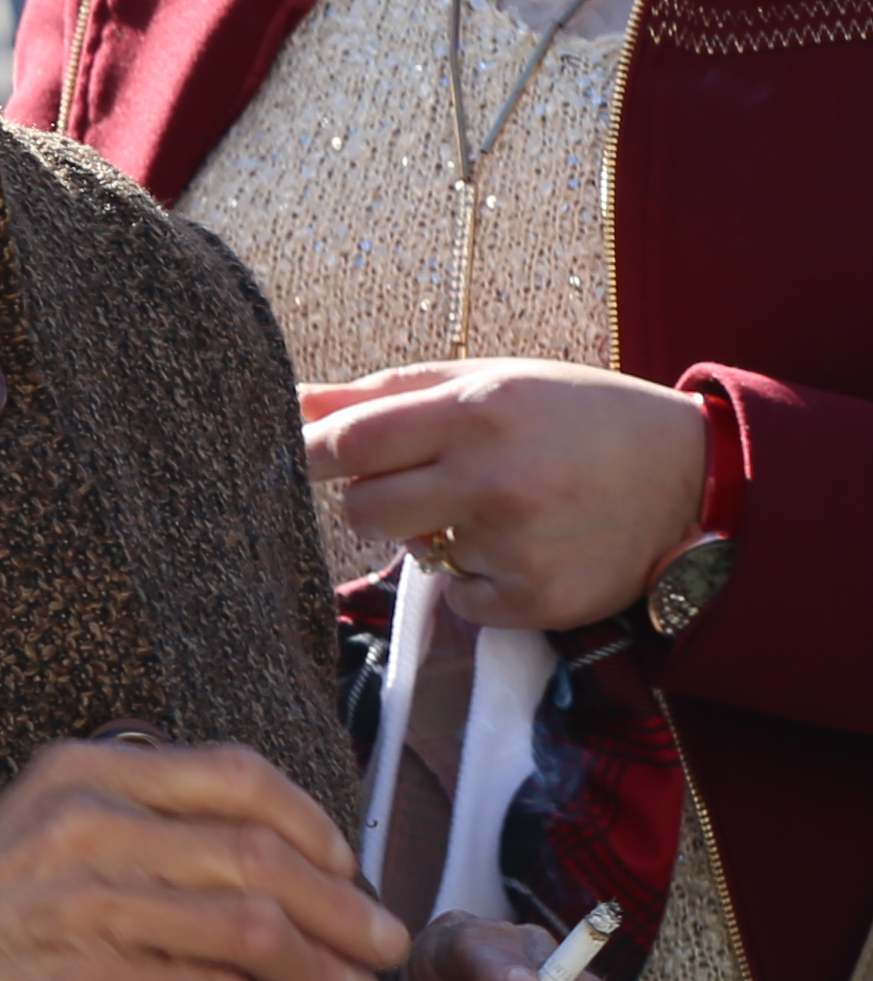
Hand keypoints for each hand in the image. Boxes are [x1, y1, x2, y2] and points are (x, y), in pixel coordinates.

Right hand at [0, 737, 410, 980]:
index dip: (314, 825)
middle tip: (379, 945)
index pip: (235, 776)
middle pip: (260, 857)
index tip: (347, 867)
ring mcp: (83, 901)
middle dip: (343, 910)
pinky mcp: (84, 977)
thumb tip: (268, 859)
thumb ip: (142, 824)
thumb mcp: (46, 830)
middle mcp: (86, 824)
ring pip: (249, 929)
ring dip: (322, 973)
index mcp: (84, 774)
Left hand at [302, 361, 712, 632]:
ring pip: (411, 555)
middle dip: (375, 500)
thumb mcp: (489, 380)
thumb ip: (385, 393)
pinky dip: (478, 580)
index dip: (310, 454)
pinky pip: (458, 599)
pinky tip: (527, 546)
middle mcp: (494, 479)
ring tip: (497, 509)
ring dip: (435, 537)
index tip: (298, 458)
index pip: (349, 442)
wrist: (691, 478)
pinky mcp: (537, 599)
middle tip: (425, 484)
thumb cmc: (573, 417)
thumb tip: (289, 402)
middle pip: (362, 510)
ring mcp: (516, 545)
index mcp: (478, 411)